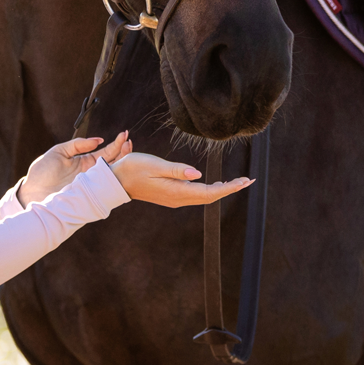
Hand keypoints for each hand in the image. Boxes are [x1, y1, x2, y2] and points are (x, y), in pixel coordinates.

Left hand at [18, 132, 131, 206]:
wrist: (31, 193)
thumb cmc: (42, 173)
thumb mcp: (59, 152)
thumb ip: (77, 144)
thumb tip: (97, 140)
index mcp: (85, 163)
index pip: (106, 152)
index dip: (116, 144)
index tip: (124, 134)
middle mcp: (91, 174)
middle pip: (113, 163)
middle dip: (123, 151)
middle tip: (130, 141)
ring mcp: (91, 185)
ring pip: (112, 174)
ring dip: (122, 162)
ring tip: (129, 149)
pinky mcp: (88, 195)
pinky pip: (104, 188)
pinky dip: (114, 179)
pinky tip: (120, 168)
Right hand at [110, 152, 252, 206]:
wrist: (115, 181)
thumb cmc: (133, 169)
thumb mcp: (154, 165)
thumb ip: (177, 170)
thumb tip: (198, 175)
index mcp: (176, 191)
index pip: (210, 192)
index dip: (229, 187)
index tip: (244, 181)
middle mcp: (178, 199)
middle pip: (210, 197)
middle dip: (230, 188)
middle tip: (248, 180)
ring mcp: (175, 199)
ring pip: (204, 197)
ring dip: (221, 189)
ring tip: (237, 182)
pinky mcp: (171, 196)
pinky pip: (196, 195)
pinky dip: (210, 190)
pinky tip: (216, 184)